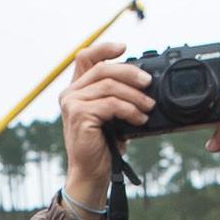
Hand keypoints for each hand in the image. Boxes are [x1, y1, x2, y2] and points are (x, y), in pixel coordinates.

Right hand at [58, 42, 152, 216]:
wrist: (92, 173)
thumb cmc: (103, 145)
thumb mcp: (112, 114)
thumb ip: (118, 94)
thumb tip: (145, 82)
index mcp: (77, 89)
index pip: (86, 57)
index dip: (105, 48)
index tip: (125, 47)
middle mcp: (70, 93)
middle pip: (103, 68)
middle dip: (130, 72)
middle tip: (149, 83)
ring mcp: (72, 104)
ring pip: (109, 86)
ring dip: (135, 95)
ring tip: (149, 107)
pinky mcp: (79, 115)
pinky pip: (110, 104)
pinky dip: (129, 110)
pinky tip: (140, 119)